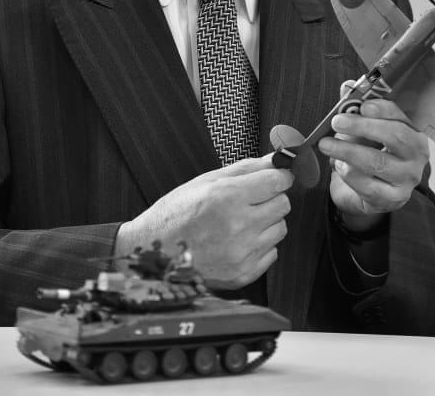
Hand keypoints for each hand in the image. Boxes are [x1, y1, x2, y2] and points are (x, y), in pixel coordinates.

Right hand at [115, 155, 292, 289]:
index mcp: (227, 197)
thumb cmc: (174, 215)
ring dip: (266, 222)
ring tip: (240, 221)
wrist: (151, 257)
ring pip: (280, 229)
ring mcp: (242, 253)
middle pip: (283, 204)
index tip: (275, 177)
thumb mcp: (204, 181)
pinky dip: (260, 245)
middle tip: (250, 199)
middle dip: (271, 197)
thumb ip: (244, 169)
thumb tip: (274, 160)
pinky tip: (238, 241)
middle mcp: (238, 226)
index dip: (279, 176)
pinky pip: (271, 253)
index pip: (278, 181)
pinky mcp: (243, 274)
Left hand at [318, 84, 428, 228]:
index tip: (362, 105)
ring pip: (377, 161)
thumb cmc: (368, 155)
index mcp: (412, 133)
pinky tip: (339, 166)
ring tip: (326, 145)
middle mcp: (416, 156)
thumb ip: (355, 108)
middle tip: (336, 122)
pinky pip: (368, 185)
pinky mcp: (392, 199)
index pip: (400, 116)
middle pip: (395, 136)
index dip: (381, 109)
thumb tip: (347, 85)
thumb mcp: (362, 130)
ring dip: (347, 150)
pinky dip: (349, 173)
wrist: (368, 195)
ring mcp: (407, 179)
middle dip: (362, 126)